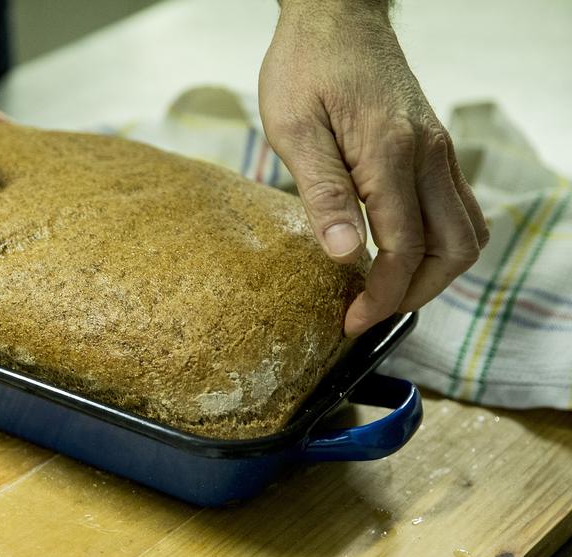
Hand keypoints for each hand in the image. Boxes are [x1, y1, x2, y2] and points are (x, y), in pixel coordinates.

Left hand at [258, 1, 487, 336]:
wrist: (336, 16)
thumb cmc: (307, 67)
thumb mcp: (295, 130)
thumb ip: (324, 193)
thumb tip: (345, 254)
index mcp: (391, 155)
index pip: (404, 248)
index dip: (383, 296)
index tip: (352, 321)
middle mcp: (428, 156)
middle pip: (454, 249)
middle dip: (416, 293)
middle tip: (370, 311)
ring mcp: (438, 151)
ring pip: (466, 230)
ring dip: (435, 270)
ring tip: (387, 289)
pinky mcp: (435, 147)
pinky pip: (457, 206)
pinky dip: (438, 241)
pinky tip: (398, 250)